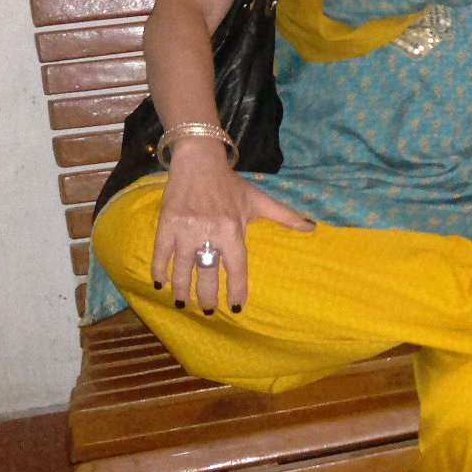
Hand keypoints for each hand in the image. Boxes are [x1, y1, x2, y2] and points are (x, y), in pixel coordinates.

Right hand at [151, 139, 313, 310]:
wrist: (198, 161)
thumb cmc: (230, 184)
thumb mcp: (258, 199)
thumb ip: (284, 216)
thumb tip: (312, 227)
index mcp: (232, 228)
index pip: (237, 266)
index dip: (237, 288)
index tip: (237, 307)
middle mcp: (209, 231)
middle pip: (208, 272)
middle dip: (207, 295)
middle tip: (208, 310)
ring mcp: (186, 229)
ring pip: (183, 267)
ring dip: (182, 288)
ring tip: (183, 303)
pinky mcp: (166, 224)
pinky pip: (161, 253)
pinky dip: (160, 270)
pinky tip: (161, 284)